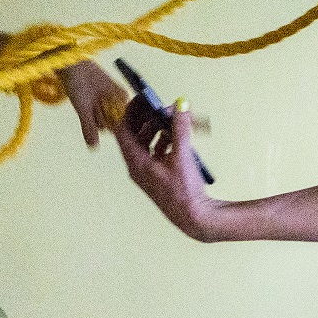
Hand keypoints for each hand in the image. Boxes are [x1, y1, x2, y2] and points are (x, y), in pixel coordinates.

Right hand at [57, 59, 126, 148]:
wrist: (78, 68)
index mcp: (99, 121)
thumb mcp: (82, 110)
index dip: (105, 120)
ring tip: (100, 94)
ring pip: (121, 110)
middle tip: (96, 101)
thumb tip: (93, 147)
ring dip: (111, 102)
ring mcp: (115, 103)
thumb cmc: (77, 90)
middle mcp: (108, 114)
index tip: (96, 110)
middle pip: (116, 119)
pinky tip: (108, 90)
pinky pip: (125, 98)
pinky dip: (118, 95)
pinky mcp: (121, 92)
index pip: (109, 128)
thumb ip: (88, 127)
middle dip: (107, 111)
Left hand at [113, 98, 220, 241]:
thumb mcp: (183, 155)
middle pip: (134, 135)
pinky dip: (163, 141)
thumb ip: (181, 128)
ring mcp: (146, 172)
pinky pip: (155, 152)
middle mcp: (137, 167)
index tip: (141, 99)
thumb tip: (180, 105)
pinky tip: (176, 136)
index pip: (123, 130)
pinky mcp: (157, 176)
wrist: (194, 218)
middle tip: (159, 106)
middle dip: (146, 118)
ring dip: (157, 129)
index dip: (130, 112)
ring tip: (171, 120)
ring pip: (145, 143)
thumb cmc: (184, 192)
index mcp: (136, 162)